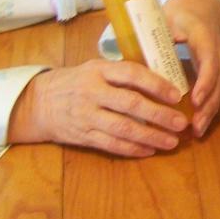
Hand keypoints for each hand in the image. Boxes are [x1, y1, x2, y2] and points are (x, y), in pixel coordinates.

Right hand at [8, 60, 187, 156]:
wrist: (38, 103)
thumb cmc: (75, 82)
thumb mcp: (95, 68)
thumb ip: (121, 73)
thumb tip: (161, 76)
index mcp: (99, 71)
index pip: (132, 74)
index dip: (156, 84)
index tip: (176, 94)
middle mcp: (93, 93)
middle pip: (131, 104)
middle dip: (160, 115)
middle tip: (181, 123)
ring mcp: (87, 116)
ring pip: (124, 129)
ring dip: (151, 136)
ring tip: (171, 141)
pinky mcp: (83, 136)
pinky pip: (111, 145)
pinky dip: (132, 149)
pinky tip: (150, 150)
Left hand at [163, 0, 219, 137]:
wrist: (204, 6)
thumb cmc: (182, 12)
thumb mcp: (168, 17)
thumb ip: (153, 35)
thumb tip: (127, 52)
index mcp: (204, 37)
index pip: (209, 62)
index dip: (204, 82)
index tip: (194, 100)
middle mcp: (216, 52)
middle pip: (218, 83)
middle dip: (208, 106)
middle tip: (194, 126)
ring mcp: (219, 63)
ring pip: (219, 91)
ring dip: (209, 113)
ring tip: (196, 132)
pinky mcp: (216, 72)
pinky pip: (215, 93)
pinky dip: (207, 110)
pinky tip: (197, 126)